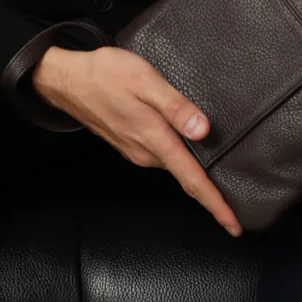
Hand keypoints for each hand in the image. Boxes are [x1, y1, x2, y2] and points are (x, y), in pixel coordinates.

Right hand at [33, 45, 242, 236]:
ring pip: (172, 166)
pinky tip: (185, 151)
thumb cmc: (106, 74)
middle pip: (185, 177)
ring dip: (192, 174)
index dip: (215, 204)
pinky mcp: (129, 144)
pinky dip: (177, 160)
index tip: (234, 226)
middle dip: (209, 193)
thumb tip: (203, 131)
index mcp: (154, 137)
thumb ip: (175, 106)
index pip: (191, 179)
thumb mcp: (145, 80)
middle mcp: (145, 152)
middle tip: (233, 209)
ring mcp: (135, 150)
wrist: (67, 80)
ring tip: (216, 181)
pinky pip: (160, 157)